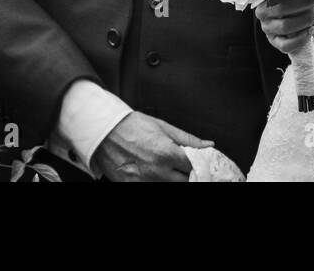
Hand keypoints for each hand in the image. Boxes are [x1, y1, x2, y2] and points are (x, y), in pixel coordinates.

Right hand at [91, 112, 212, 181]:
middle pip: (183, 181)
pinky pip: (150, 187)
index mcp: (168, 154)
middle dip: (184, 174)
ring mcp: (145, 181)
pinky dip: (153, 181)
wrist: (103, 131)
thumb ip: (188, 139)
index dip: (194, 164)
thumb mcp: (162, 127)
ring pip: (168, 186)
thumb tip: (209, 145)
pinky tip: (149, 172)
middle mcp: (158, 171)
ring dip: (169, 178)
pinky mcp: (132, 186)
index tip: (191, 162)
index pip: (193, 167)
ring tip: (161, 166)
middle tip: (178, 166)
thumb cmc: (133, 125)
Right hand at [255, 0, 313, 53]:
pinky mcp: (274, 42)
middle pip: (283, 9)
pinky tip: (310, 30)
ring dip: (305, 21)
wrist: (287, 18)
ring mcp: (267, 29)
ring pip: (286, 27)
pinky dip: (301, 38)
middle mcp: (262, 13)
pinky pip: (286, 45)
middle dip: (306, 6)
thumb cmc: (292, 1)